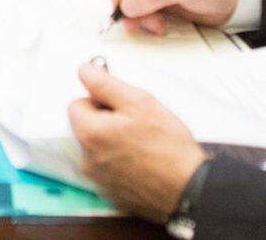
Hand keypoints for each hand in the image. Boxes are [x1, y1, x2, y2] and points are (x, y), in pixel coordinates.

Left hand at [69, 61, 208, 220]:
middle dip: (106, 121)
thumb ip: (105, 84)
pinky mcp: (111, 194)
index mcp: (89, 134)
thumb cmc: (168, 148)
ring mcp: (98, 180)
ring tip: (143, 145)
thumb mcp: (139, 102)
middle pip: (87, 128)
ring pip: (98, 150)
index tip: (122, 106)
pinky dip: (121, 164)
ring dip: (114, 143)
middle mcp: (87, 160)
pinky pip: (109, 170)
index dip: (100, 100)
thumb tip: (85, 71)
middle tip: (136, 124)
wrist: (189, 189)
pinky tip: (143, 163)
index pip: (77, 104)